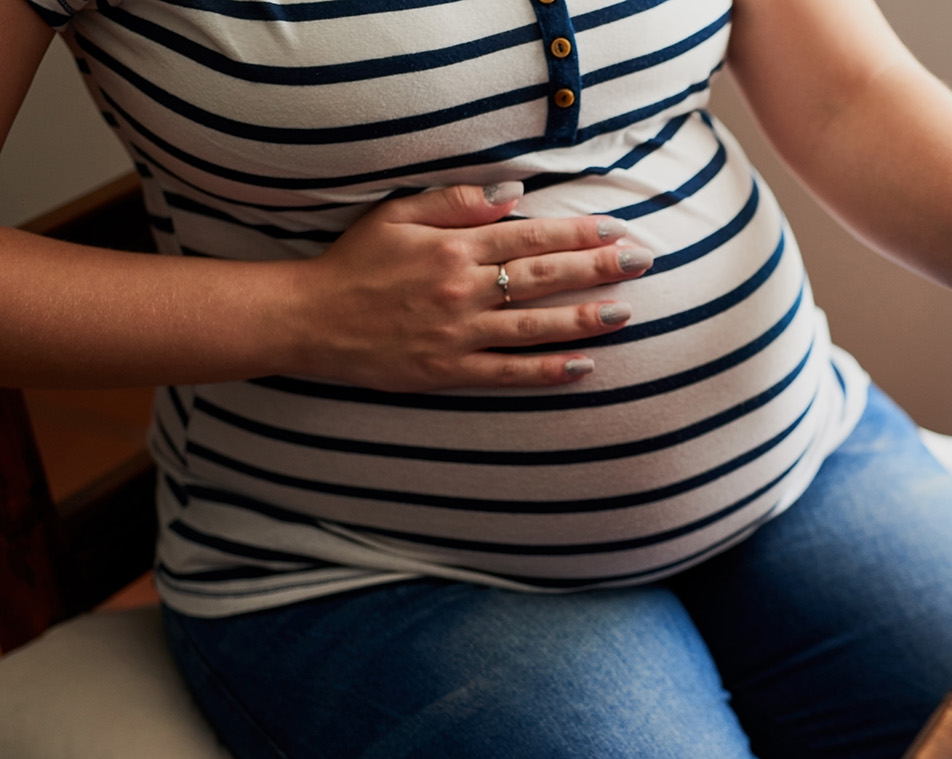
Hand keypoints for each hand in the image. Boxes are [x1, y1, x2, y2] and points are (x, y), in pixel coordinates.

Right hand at [290, 183, 650, 391]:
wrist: (309, 321)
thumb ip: (455, 202)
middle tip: (643, 263)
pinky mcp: (450, 371)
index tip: (616, 230)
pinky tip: (585, 365)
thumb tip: (513, 193)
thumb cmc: (354, 262)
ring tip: (626, 312)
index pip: (530, 236)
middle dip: (598, 269)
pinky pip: (509, 372)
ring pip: (535, 326)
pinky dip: (548, 371)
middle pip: (543, 277)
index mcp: (453, 247)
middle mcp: (462, 289)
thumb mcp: (396, 215)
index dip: (578, 233)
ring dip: (585, 319)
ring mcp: (458, 334)